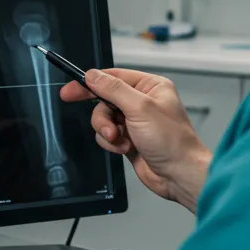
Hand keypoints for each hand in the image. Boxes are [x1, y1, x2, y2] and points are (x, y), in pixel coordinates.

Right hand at [60, 69, 211, 212]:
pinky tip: (126, 149)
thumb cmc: (172, 141)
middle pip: (104, 100)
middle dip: (104, 117)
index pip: (113, 77)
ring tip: (122, 141)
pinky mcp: (128, 138)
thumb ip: (113, 90)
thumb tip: (92, 75)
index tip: (71, 91)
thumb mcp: (140, 108)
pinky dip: (112, 143)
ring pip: (103, 119)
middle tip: (105, 128)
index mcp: (150, 87)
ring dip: (108, 132)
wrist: (178, 174)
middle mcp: (142, 101)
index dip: (90, 83)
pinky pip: (107, 135)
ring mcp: (135, 121)